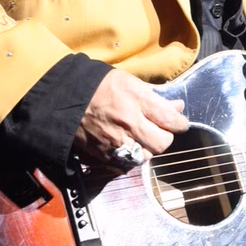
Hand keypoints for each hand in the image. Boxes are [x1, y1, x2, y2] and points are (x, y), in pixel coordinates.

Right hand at [73, 68, 187, 166]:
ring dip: (148, 148)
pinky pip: (128, 163)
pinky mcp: (105, 155)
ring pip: (147, 156)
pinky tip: (128, 145)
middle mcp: (128, 124)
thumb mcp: (129, 82)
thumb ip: (155, 97)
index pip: (171, 120)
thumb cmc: (99, 86)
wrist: (64, 99)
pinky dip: (132, 156)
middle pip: (162, 143)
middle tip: (159, 129)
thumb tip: (177, 107)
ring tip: (141, 137)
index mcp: (136, 101)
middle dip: (165, 137)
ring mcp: (116, 142)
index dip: (180, 123)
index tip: (179, 121)